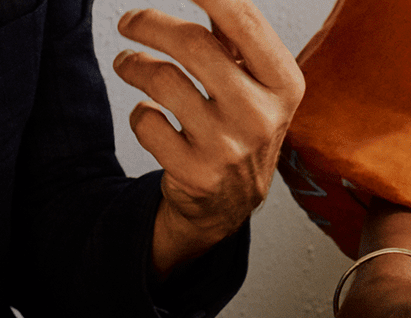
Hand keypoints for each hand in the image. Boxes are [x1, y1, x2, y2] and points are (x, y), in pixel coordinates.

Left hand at [113, 0, 304, 276]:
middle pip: (192, 44)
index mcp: (284, 84)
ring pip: (163, 81)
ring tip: (126, 64)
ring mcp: (228, 150)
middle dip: (149, 24)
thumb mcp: (254, 82)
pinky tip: (148, 116)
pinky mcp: (196, 175)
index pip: (242, 19)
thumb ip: (234, 34)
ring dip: (134, 66)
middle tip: (128, 22)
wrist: (229, 205)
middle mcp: (261, 116)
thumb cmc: (239, 126)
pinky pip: (147, 123)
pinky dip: (139, 114)